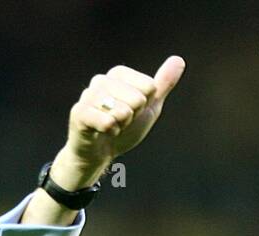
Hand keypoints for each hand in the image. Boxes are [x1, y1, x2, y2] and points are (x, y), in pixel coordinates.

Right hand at [54, 56, 185, 188]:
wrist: (100, 153)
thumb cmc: (124, 128)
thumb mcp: (149, 106)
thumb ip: (163, 84)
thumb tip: (179, 60)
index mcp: (118, 74)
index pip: (149, 86)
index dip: (145, 106)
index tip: (132, 111)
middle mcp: (101, 80)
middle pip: (138, 98)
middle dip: (133, 117)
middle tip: (120, 121)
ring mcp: (88, 96)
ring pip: (123, 111)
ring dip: (121, 125)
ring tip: (111, 126)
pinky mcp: (79, 113)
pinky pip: (107, 122)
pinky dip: (111, 133)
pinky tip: (103, 133)